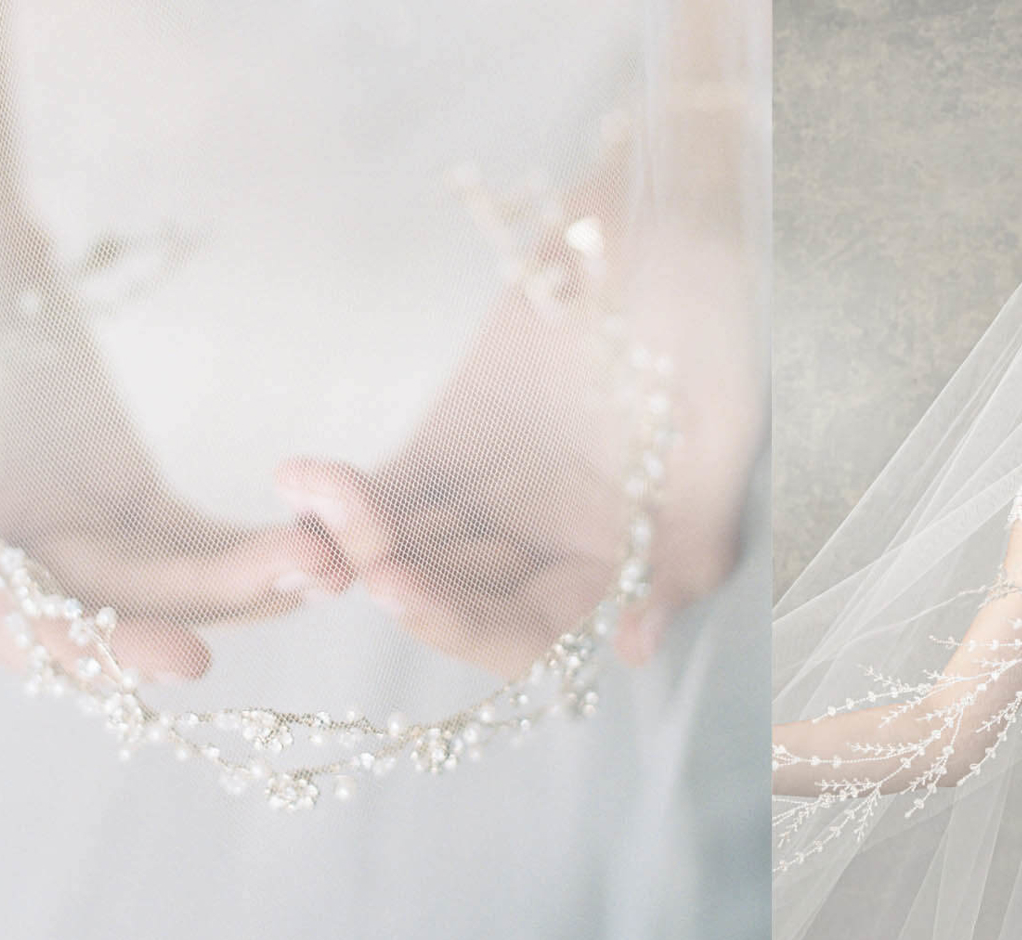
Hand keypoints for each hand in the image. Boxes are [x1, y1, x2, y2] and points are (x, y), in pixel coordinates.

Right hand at [0, 404, 348, 682]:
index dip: (111, 652)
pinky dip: (247, 548)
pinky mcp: (125, 500)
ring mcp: (77, 533)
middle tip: (309, 573)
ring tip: (332, 556)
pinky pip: (191, 543)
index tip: (190, 656)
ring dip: (250, 580)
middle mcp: (17, 565)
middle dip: (219, 602)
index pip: (35, 632)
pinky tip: (313, 538)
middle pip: (125, 609)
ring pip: (171, 583)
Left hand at [273, 145, 759, 677]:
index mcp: (617, 559)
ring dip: (350, 542)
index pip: (529, 635)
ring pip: (407, 552)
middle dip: (389, 579)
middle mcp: (547, 544)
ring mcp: (491, 497)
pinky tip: (299, 479)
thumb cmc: (709, 315)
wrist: (660, 212)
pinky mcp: (447, 445)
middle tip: (334, 549)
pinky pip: (387, 496)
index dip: (461, 626)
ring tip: (305, 499)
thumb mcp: (722, 428)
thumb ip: (687, 538)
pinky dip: (340, 500)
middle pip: (452, 599)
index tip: (397, 586)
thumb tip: (638, 644)